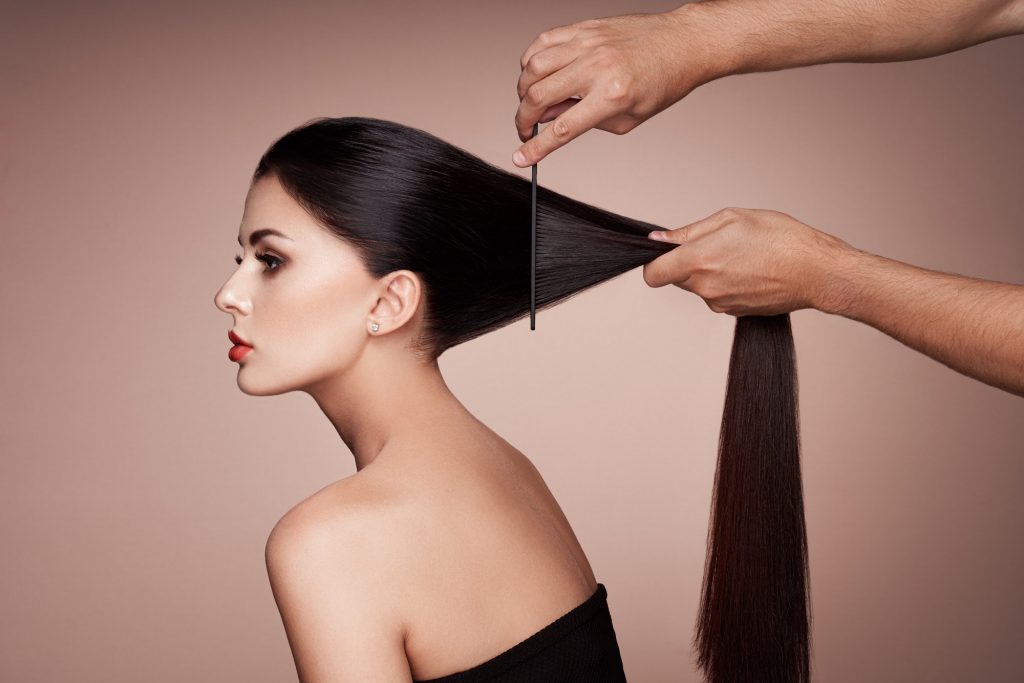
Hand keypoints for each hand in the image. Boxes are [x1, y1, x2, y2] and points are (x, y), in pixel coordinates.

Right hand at [513, 6, 712, 166]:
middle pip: (539, 96)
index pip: (562, 128)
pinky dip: (531, 60)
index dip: (536, 148)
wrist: (682, 43)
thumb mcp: (627, 118)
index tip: (521, 157)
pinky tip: (535, 72)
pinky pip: (543, 41)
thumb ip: (585, 122)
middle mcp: (597, 67)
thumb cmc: (662, 82)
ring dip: (522, 89)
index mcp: (612, 95)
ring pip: (534, 66)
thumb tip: (549, 120)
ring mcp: (588, 44)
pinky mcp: (584, 28)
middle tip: (524, 130)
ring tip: (530, 101)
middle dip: (523, 119)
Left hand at [642, 208, 854, 315]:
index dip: (654, 262)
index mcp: (698, 261)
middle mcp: (704, 287)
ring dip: (710, 271)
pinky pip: (718, 295)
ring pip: (699, 286)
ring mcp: (719, 303)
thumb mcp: (731, 219)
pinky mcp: (734, 313)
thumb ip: (689, 232)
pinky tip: (750, 270)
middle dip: (687, 262)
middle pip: (676, 278)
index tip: (664, 253)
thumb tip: (660, 239)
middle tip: (717, 244)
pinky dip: (727, 283)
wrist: (816, 271)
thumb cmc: (780, 238)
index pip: (653, 273)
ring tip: (741, 255)